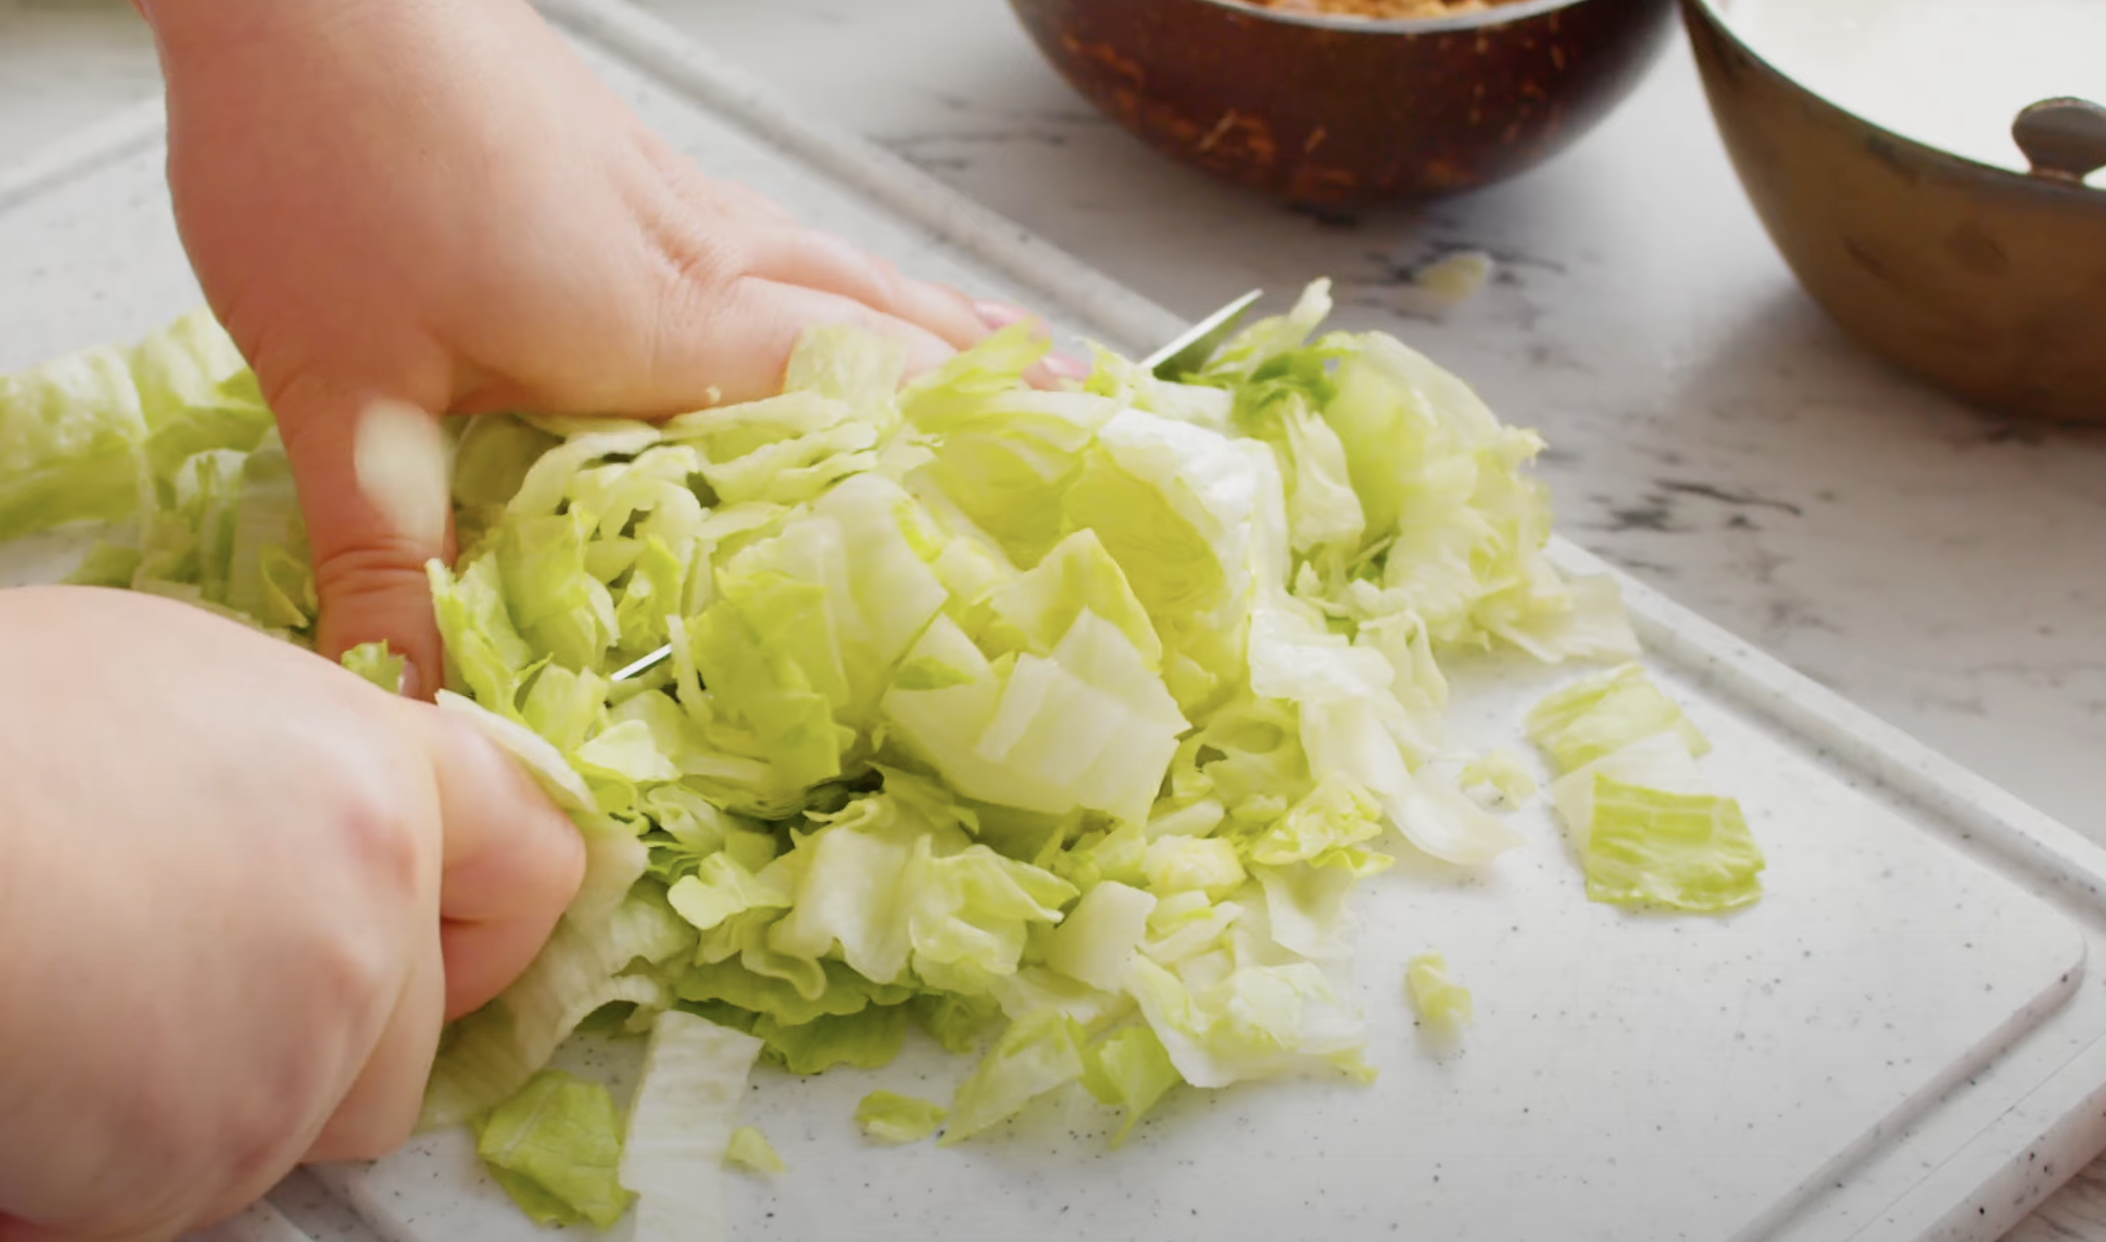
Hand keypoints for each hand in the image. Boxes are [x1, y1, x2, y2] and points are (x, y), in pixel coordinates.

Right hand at [0, 586, 584, 1241]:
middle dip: (331, 1042)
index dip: (491, 915)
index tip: (452, 942)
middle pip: (417, 1032)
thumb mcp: (172, 682)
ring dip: (222, 1103)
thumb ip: (297, 764)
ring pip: (311, 1121)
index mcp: (373, 778)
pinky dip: (124, 1168)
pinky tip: (48, 1080)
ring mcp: (306, 1039)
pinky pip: (196, 1190)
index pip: (530, 856)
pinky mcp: (214, 1151)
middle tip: (199, 1001)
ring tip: (93, 1021)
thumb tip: (319, 813)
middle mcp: (374, 911)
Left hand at [142, 0, 1067, 693]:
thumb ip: (387, 551)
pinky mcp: (640, 164)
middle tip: (1084, 434)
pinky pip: (790, 239)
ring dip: (936, 325)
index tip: (1056, 498)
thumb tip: (404, 708)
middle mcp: (706, 256)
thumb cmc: (329, 160)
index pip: (856, 397)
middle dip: (989, 383)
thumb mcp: (346, 386)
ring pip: (849, 269)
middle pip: (887, 323)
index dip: (957, 455)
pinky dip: (852, 283)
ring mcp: (684, 199)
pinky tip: (835, 296)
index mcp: (667, 323)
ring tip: (1016, 366)